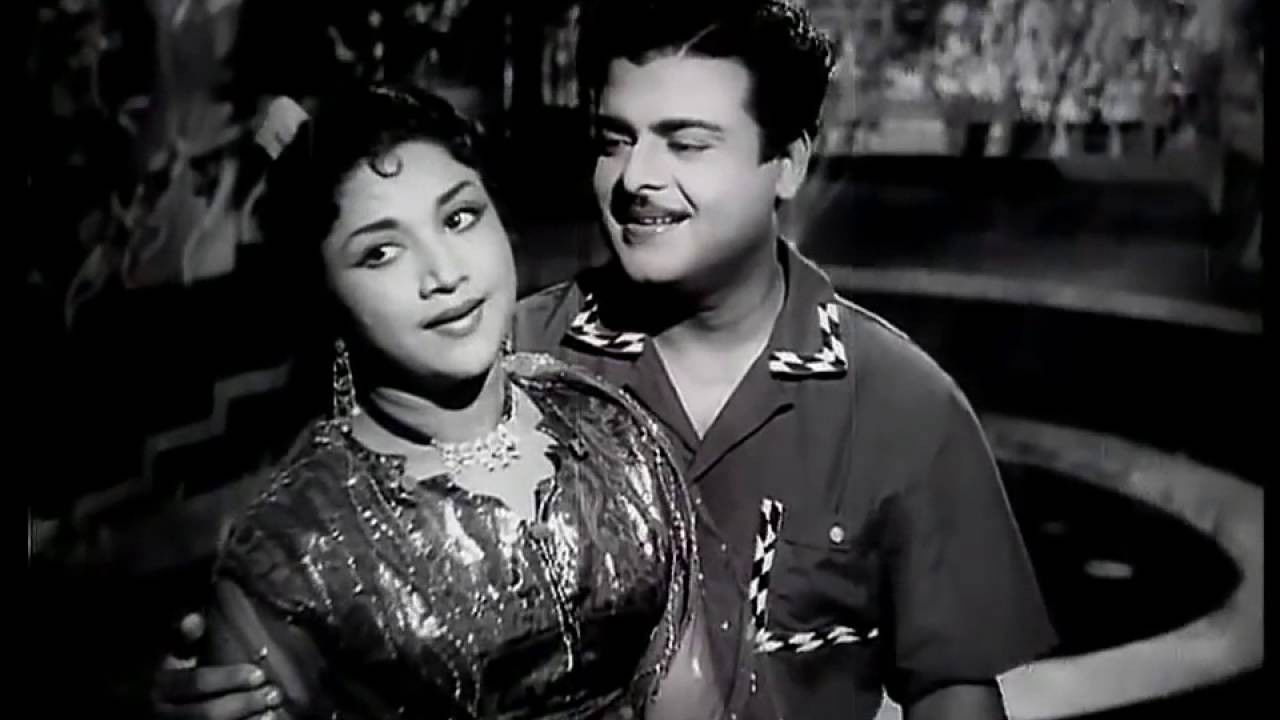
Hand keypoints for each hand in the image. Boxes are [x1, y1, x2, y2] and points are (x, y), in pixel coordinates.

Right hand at [152, 613, 283, 719]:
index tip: (259, 674)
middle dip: (243, 704)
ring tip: (272, 712)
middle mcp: (163, 712)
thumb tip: (193, 618)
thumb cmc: (174, 677)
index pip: (195, 683)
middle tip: (273, 694)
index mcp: (161, 685)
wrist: (162, 709)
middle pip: (206, 713)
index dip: (228, 678)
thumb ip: (184, 639)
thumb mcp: (173, 657)